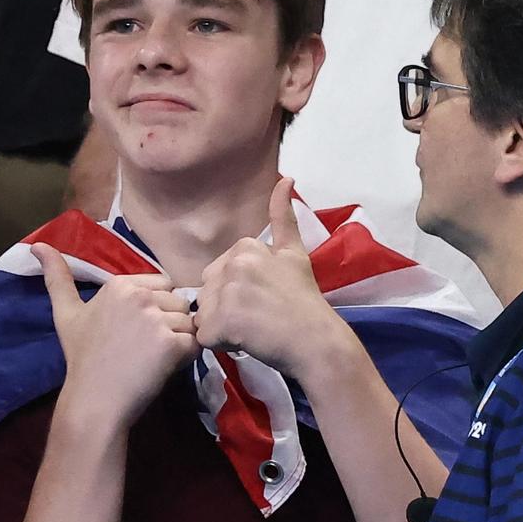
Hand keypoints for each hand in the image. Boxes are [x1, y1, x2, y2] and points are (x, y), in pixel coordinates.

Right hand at [34, 244, 194, 424]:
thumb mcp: (65, 313)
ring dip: (179, 340)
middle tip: (144, 348)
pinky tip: (163, 367)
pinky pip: (195, 343)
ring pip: (188, 322)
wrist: (94, 398)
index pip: (162, 285)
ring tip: (153, 358)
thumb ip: (57, 278)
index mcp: (119, 284)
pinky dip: (186, 357)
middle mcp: (139, 296)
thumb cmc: (81, 357)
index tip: (134, 332)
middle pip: (178, 302)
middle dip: (169, 323)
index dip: (154, 309)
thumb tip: (36, 244)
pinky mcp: (172, 343)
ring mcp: (156, 319)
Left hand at [194, 179, 353, 379]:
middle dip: (226, 308)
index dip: (237, 292)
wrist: (317, 341)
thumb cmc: (305, 300)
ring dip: (223, 326)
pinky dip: (221, 343)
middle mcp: (232, 265)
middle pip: (208, 292)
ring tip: (254, 329)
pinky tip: (246, 340)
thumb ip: (283, 217)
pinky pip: (205, 335)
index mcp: (245, 247)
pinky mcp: (220, 323)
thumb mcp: (294, 253)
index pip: (218, 273)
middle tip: (259, 316)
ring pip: (205, 314)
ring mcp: (225, 294)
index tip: (264, 299)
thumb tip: (285, 178)